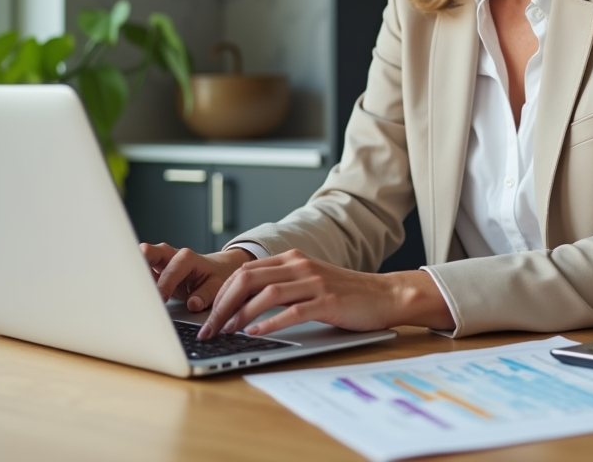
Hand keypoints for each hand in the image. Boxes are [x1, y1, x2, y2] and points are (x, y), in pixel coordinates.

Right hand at [140, 242, 251, 311]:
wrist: (216, 268)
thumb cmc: (216, 275)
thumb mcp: (217, 285)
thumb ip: (205, 295)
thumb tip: (193, 304)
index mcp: (187, 258)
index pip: (172, 269)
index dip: (165, 284)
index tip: (160, 298)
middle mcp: (170, 255)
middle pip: (148, 253)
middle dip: (137, 264)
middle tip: (130, 284)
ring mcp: (159, 260)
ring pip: (139, 260)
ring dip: (132, 273)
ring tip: (127, 291)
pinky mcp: (152, 269)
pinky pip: (139, 271)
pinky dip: (134, 281)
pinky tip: (130, 293)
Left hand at [196, 249, 454, 338]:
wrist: (384, 295)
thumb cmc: (344, 294)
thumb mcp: (308, 283)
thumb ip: (280, 287)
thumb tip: (241, 307)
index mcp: (291, 259)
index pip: (243, 271)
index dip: (220, 294)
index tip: (208, 316)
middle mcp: (300, 265)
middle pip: (248, 278)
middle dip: (222, 304)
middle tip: (210, 328)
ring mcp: (314, 282)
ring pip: (266, 293)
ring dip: (240, 314)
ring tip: (228, 332)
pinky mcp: (328, 301)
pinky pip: (293, 311)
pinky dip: (270, 322)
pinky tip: (256, 333)